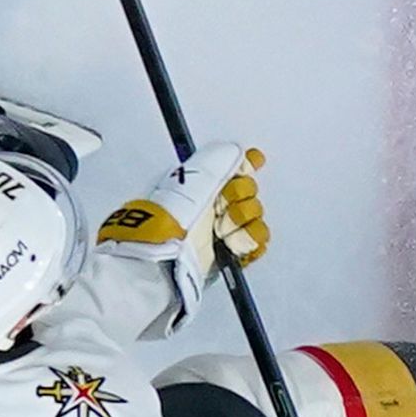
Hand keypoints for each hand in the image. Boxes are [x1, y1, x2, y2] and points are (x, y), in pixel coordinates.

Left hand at [91, 143, 267, 331]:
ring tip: (224, 233)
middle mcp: (211, 205)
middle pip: (249, 192)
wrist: (158, 266)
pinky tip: (234, 244)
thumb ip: (216, 163)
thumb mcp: (190, 185)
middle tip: (223, 210)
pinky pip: (257, 242)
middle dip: (241, 199)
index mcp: (200, 184)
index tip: (249, 167)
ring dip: (245, 224)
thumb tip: (237, 150)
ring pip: (256, 217)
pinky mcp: (229, 254)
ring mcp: (221, 230)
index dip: (246, 165)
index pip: (234, 166)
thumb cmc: (165, 226)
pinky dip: (251, 242)